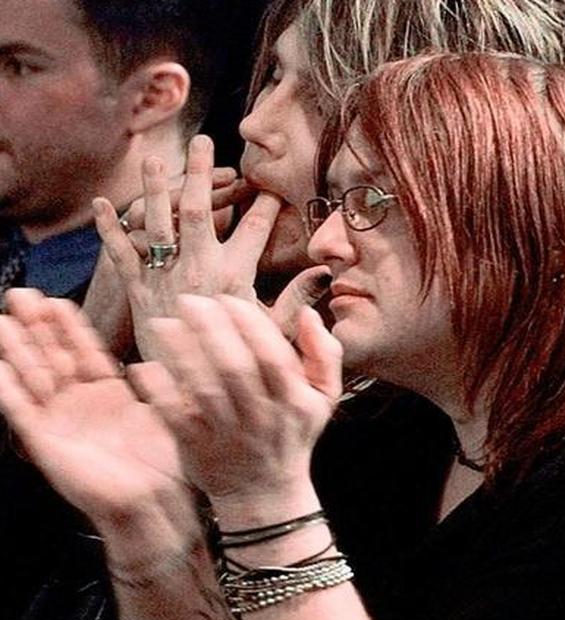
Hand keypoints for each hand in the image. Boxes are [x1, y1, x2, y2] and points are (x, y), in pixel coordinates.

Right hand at [0, 289, 188, 524]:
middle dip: (37, 326)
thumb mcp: (165, 413)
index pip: (84, 351)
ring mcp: (60, 421)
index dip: (68, 327)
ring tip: (3, 319)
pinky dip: (7, 388)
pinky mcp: (44, 441)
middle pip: (53, 356)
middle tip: (21, 294)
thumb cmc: (163, 464)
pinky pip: (21, 409)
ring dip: (17, 348)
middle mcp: (81, 403)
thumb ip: (156, 385)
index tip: (55, 300)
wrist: (151, 502)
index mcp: (110, 394)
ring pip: (33, 375)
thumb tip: (148, 359)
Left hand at [92, 135, 331, 359]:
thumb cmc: (237, 364)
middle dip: (202, 173)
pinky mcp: (137, 290)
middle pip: (200, 210)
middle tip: (204, 141)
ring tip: (157, 160)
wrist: (188, 394)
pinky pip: (120, 253)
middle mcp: (197, 269)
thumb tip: (324, 271)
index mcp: (234, 277)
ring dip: (156, 188)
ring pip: (158, 222)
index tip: (271, 187)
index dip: (264, 203)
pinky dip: (109, 228)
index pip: (253, 227)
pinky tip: (101, 204)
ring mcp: (164, 277)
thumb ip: (298, 300)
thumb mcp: (275, 333)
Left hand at [134, 294, 341, 524]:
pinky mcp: (198, 450)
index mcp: (294, 401)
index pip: (271, 354)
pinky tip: (144, 367)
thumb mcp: (324, 397)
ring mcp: (229, 436)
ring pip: (204, 389)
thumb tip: (308, 313)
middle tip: (189, 301)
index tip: (227, 300)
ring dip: (181, 353)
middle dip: (210, 329)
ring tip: (163, 324)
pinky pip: (176, 418)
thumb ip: (324, 353)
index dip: (248, 323)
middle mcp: (263, 418)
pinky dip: (159, 391)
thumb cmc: (292, 434)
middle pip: (235, 367)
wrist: (266, 493)